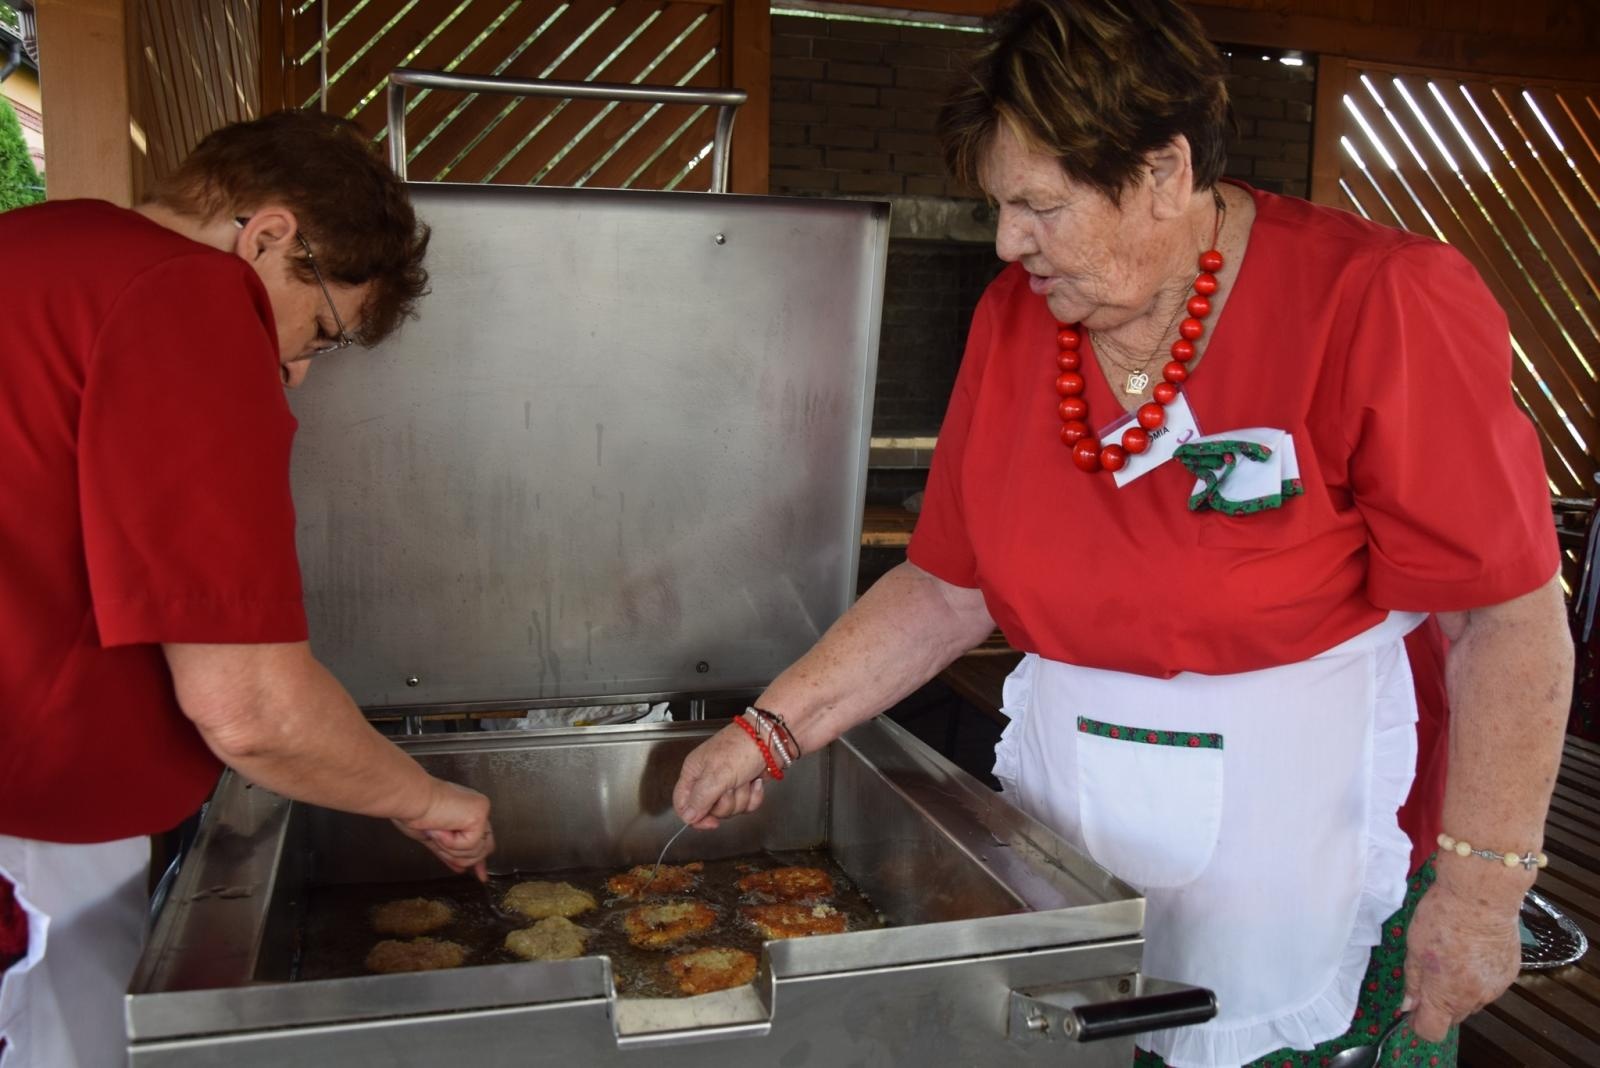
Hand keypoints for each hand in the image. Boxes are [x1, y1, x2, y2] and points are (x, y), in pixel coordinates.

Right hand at [392, 777, 494, 879]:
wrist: (410, 801)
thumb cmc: (414, 812)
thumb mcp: (436, 839)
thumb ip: (451, 852)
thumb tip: (461, 868)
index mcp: (467, 813)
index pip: (483, 840)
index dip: (480, 860)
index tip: (480, 875)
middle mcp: (478, 810)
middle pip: (484, 849)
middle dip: (461, 856)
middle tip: (441, 845)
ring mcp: (481, 812)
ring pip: (476, 852)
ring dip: (451, 849)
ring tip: (437, 832)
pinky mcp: (479, 815)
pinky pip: (469, 844)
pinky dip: (451, 842)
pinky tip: (441, 829)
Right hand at [672, 724, 767, 828]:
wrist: (773, 737)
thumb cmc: (742, 747)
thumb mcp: (717, 775)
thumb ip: (700, 799)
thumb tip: (688, 817)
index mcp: (694, 772)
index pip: (683, 804)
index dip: (695, 817)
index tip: (711, 821)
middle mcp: (708, 779)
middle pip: (710, 810)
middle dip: (726, 803)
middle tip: (731, 785)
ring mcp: (728, 783)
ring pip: (730, 809)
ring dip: (742, 797)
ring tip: (745, 778)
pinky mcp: (745, 786)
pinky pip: (746, 805)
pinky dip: (754, 796)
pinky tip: (756, 781)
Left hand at [1402, 870, 1524, 1040]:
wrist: (1482, 895)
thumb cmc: (1442, 917)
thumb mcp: (1414, 948)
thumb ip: (1413, 982)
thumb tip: (1409, 1006)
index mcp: (1446, 995)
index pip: (1431, 1031)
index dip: (1417, 1023)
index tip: (1411, 1010)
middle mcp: (1474, 998)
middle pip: (1453, 1017)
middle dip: (1439, 1003)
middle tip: (1430, 973)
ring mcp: (1496, 988)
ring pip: (1472, 1001)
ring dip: (1460, 990)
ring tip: (1452, 957)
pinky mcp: (1510, 974)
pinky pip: (1489, 986)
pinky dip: (1479, 977)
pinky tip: (1472, 952)